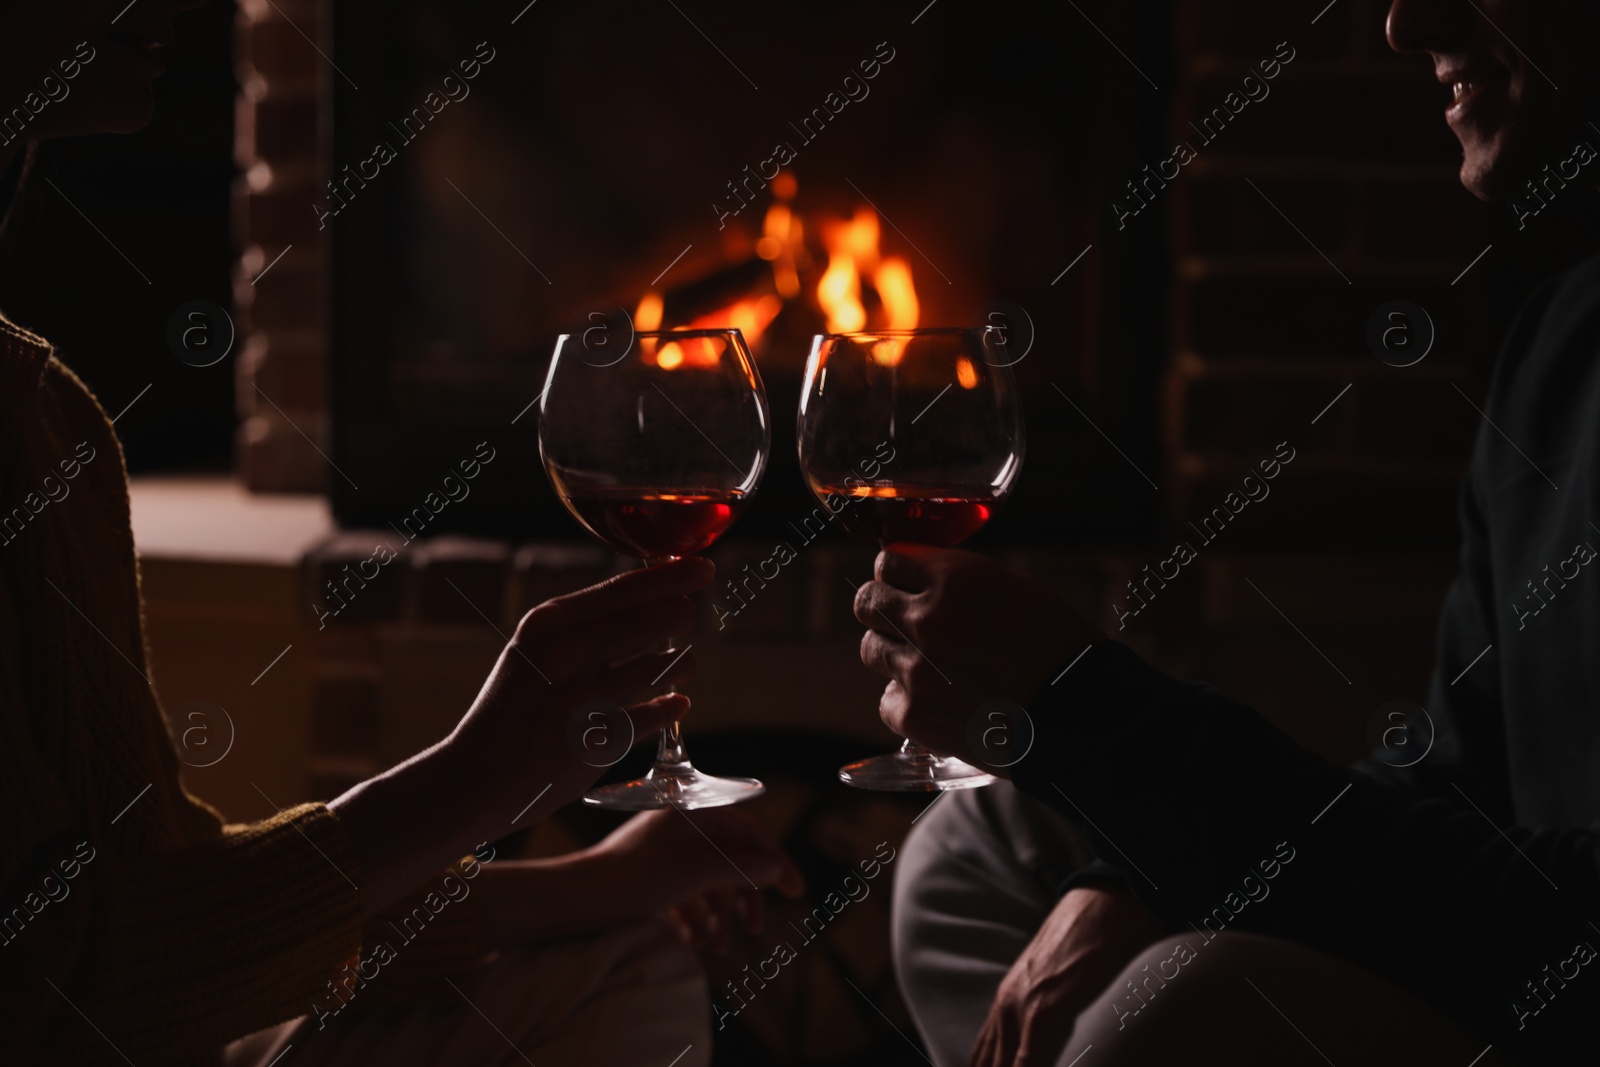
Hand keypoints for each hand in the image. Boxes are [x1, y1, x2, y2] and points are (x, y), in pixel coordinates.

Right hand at [333, 557, 715, 913]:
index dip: (673, 575)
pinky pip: (657, 715)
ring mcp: (586, 699)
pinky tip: (675, 702)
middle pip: (653, 621)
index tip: (703, 566)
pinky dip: (670, 706)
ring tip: (682, 662)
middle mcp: (568, 654)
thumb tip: (651, 594)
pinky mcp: (602, 741)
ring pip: (664, 668)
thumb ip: (585, 623)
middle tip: (689, 614)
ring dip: (680, 663)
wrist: (476, 776)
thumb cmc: (513, 705)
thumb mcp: (534, 648)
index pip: (625, 587)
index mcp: (549, 623)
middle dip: (682, 614)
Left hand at [478, 808, 804, 949]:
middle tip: (754, 929)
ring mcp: (665, 854)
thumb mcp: (695, 873)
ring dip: (717, 916)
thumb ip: (739, 868)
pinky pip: (684, 897)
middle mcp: (682, 829)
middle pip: (729, 861)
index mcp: (694, 815)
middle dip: (743, 898)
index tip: (795, 891)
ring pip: (707, 884)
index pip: (748, 833)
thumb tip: (773, 867)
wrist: (578, 899)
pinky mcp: (650, 878)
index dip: (775, 862)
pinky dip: (694, 919)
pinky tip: (695, 943)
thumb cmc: (633, 877)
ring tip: (717, 947)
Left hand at [855, 544, 1102, 764]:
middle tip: (904, 622)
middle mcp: (928, 618)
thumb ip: (962, 583)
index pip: (888, 561)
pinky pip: (887, 701)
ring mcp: (916, 669)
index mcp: (955, 578)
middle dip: (883, 609)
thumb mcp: (1016, 590)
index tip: (904, 584)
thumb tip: (924, 582)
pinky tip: (940, 704)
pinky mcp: (915, 715)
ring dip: (894, 655)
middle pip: (868, 602)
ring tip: (931, 668)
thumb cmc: (1061, 649)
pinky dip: (908, 704)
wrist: (1081, 715)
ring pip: (872, 650)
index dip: (896, 573)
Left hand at [970, 887, 1163, 1066]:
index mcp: (1008, 1002)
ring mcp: (1021, 1007)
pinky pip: (1025, 1062)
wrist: (1109, 898)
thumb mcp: (1062, 985)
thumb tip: (1053, 1040)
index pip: (982, 1061)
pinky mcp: (1044, 1007)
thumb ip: (1052, 1016)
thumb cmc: (1095, 942)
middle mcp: (1006, 1006)